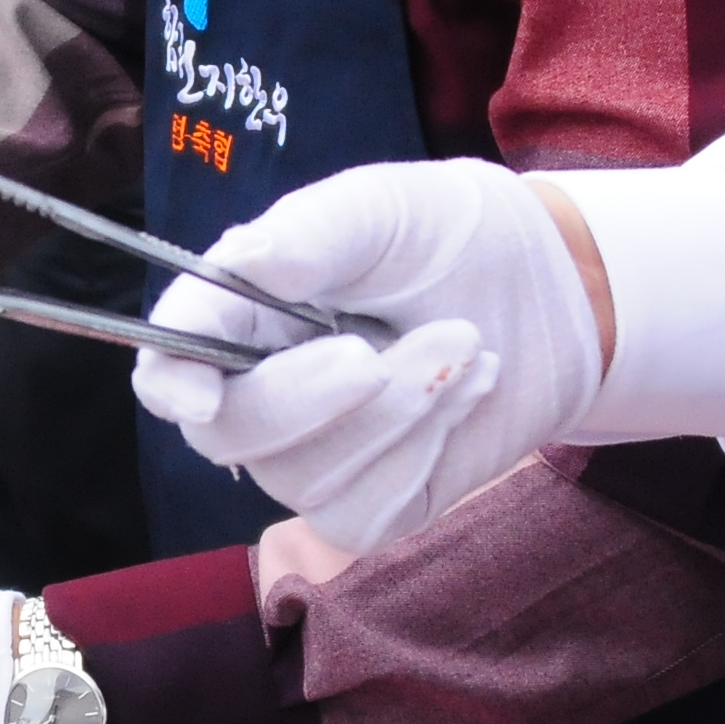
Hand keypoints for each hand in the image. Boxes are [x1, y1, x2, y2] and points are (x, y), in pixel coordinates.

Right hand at [127, 161, 605, 555]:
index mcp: (238, 311)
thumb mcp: (384, 210)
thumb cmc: (451, 236)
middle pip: (229, 433)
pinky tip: (467, 391)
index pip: (169, 361)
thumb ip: (313, 233)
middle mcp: (257, 392)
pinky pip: (365, 513)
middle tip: (376, 352)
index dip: (171, 383)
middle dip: (307, 398)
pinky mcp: (370, 503)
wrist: (555, 289)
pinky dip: (424, 451)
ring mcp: (310, 457)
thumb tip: (248, 260)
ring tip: (463, 343)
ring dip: (395, 414)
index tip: (198, 399)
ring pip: (305, 481)